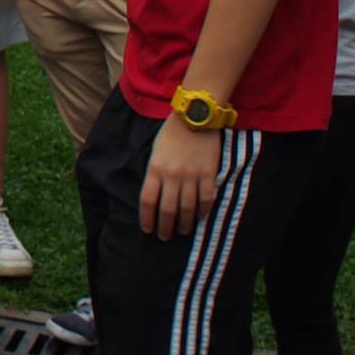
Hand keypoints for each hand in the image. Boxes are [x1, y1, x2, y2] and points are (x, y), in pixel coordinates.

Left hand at [139, 116, 222, 239]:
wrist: (194, 118)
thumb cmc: (171, 135)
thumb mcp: (155, 153)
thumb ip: (155, 174)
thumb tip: (155, 198)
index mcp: (155, 169)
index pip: (147, 201)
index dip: (147, 219)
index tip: (147, 229)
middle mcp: (172, 175)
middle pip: (167, 210)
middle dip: (164, 227)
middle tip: (164, 237)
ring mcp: (191, 176)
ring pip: (187, 208)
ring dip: (183, 224)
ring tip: (181, 231)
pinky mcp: (208, 174)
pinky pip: (206, 199)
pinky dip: (202, 211)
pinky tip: (199, 217)